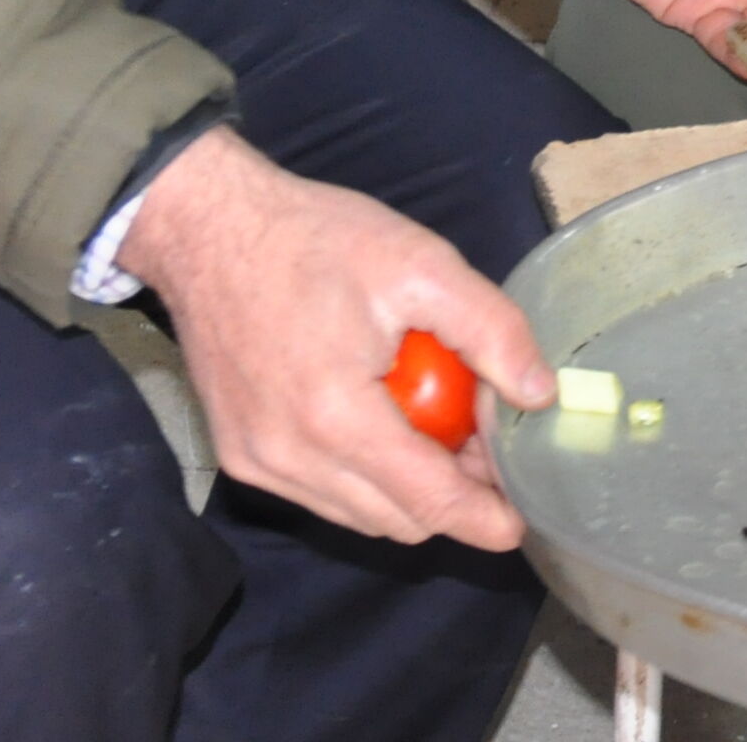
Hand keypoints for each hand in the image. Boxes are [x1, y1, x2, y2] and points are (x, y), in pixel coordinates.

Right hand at [118, 128, 547, 550]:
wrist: (206, 227)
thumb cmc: (316, 239)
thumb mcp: (421, 264)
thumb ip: (490, 331)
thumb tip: (540, 395)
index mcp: (336, 418)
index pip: (429, 503)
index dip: (485, 519)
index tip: (524, 519)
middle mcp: (290, 459)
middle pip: (398, 520)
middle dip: (452, 498)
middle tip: (485, 445)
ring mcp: (257, 463)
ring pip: (359, 515)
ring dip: (408, 492)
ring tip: (438, 430)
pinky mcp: (239, 455)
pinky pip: (320, 495)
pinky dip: (362, 479)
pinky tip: (383, 425)